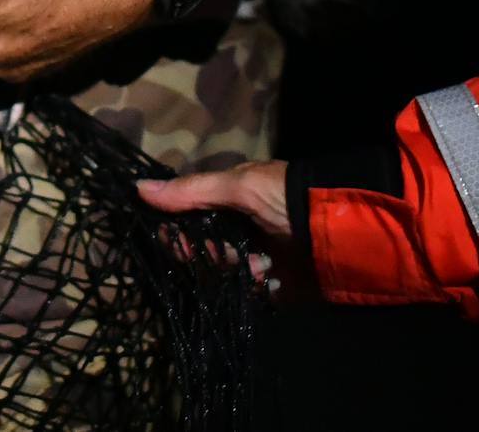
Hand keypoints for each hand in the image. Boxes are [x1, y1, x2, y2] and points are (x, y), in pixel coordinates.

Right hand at [137, 160, 290, 294]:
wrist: (341, 228)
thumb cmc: (286, 197)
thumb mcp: (238, 186)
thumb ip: (190, 192)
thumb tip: (137, 189)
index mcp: (232, 203)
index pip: (191, 220)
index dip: (178, 231)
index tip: (173, 239)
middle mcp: (242, 230)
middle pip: (206, 250)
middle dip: (208, 253)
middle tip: (222, 253)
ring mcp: (260, 259)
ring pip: (227, 272)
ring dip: (235, 269)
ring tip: (258, 263)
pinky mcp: (277, 285)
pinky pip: (252, 292)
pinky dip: (256, 287)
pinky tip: (268, 278)